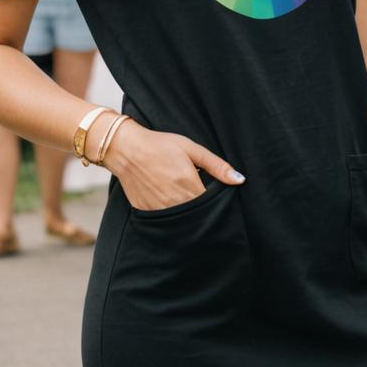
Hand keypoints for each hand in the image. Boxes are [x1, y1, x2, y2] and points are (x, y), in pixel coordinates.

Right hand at [103, 121, 244, 210]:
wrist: (126, 149)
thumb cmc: (161, 145)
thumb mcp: (191, 149)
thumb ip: (217, 166)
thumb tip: (240, 180)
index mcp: (188, 185)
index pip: (211, 205)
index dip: (215, 203)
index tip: (215, 196)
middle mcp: (174, 201)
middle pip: (198, 215)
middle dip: (203, 210)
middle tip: (198, 196)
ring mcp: (159, 210)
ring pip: (182, 221)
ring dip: (187, 213)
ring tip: (182, 196)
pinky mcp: (146, 213)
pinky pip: (164, 221)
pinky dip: (170, 215)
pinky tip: (168, 200)